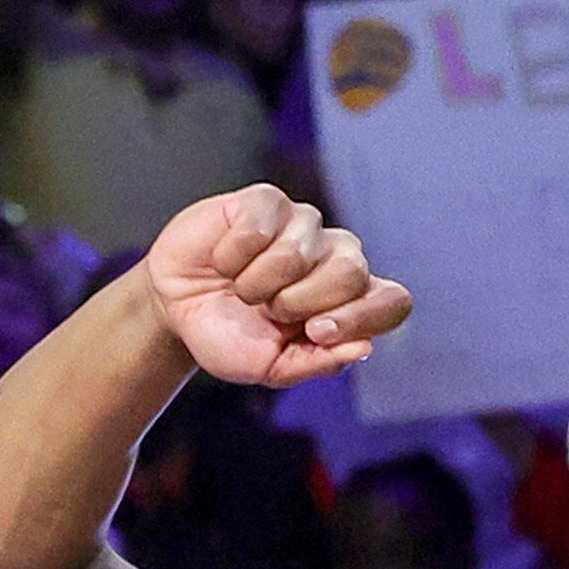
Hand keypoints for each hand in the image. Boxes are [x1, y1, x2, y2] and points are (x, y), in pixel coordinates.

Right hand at [142, 188, 412, 387]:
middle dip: (300, 302)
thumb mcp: (269, 367)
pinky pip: (260, 228)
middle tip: (269, 310)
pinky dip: (231, 256)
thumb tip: (362, 347)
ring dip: (256, 283)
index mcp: (352, 300)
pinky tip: (224, 260)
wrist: (175, 309)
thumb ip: (316, 362)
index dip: (362, 317)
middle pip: (352, 273)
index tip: (316, 332)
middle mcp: (340, 257)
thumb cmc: (229, 335)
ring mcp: (306, 226)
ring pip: (298, 253)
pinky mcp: (269, 202)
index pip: (394, 302)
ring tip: (241, 288)